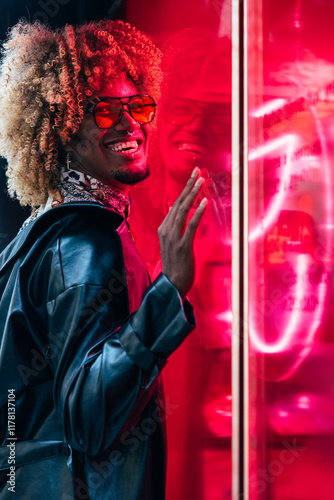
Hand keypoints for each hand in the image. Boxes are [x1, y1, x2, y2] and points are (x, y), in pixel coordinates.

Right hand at [158, 167, 206, 299]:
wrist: (172, 285)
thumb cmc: (175, 266)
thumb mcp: (172, 243)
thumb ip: (174, 228)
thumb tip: (176, 211)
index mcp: (164, 229)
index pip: (175, 205)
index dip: (184, 190)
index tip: (193, 177)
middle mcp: (166, 230)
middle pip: (178, 203)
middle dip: (189, 186)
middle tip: (197, 171)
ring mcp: (173, 238)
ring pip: (183, 210)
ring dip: (193, 194)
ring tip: (201, 181)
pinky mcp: (183, 246)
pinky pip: (191, 225)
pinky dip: (197, 212)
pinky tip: (204, 201)